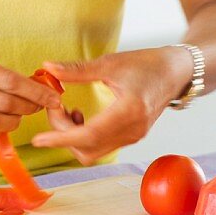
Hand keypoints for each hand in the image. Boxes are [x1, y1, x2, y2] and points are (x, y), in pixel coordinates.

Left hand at [31, 47, 191, 163]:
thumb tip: (47, 68)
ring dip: (73, 137)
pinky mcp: (132, 136)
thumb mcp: (111, 63)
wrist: (177, 72)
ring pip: (93, 152)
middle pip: (86, 148)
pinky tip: (80, 116)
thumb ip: (77, 70)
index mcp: (128, 112)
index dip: (60, 138)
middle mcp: (131, 131)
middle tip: (54, 107)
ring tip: (66, 111)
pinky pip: (101, 146)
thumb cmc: (147, 63)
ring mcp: (133, 137)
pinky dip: (84, 136)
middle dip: (63, 133)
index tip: (38, 139)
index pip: (87, 135)